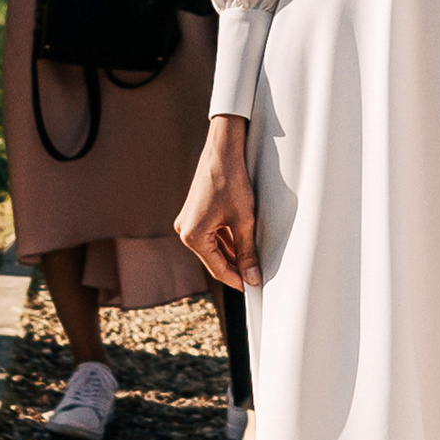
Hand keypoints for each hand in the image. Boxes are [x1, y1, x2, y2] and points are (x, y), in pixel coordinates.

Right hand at [179, 114, 258, 288]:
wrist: (222, 151)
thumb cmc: (231, 182)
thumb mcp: (244, 220)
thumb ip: (247, 252)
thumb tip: (253, 278)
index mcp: (193, 236)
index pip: (217, 268)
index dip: (236, 280)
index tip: (252, 289)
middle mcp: (184, 231)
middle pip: (213, 259)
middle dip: (234, 268)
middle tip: (255, 278)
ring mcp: (187, 222)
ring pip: (212, 247)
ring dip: (231, 254)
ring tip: (251, 262)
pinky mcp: (193, 214)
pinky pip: (210, 235)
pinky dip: (225, 241)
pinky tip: (241, 245)